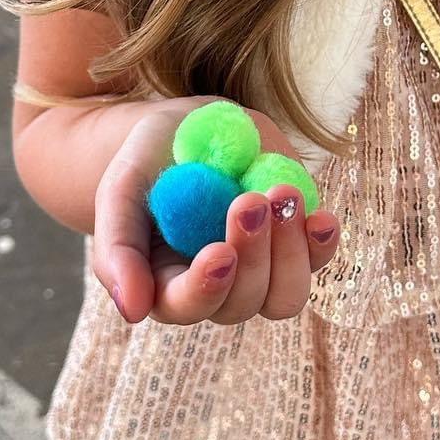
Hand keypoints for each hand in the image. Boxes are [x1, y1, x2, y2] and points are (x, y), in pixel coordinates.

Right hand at [92, 97, 342, 325]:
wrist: (189, 128)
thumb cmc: (145, 163)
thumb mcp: (120, 191)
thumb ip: (117, 250)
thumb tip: (132, 311)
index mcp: (167, 285)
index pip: (187, 306)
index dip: (206, 288)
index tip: (219, 252)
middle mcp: (218, 287)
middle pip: (243, 302)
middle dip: (252, 254)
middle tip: (249, 199)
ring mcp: (261, 267)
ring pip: (285, 295)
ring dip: (291, 252)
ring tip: (283, 196)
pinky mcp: (293, 241)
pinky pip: (317, 259)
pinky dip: (322, 242)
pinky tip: (322, 218)